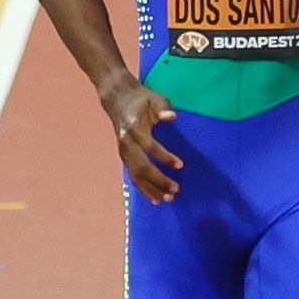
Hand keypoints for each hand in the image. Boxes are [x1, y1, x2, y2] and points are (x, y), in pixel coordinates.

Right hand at [102, 80, 181, 202]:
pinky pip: (132, 175)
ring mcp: (123, 151)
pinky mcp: (124, 156)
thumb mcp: (155, 98)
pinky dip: (142, 188)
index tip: (181, 165)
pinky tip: (153, 198)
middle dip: (158, 180)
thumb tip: (172, 117)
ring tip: (166, 200)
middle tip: (175, 190)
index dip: (164, 157)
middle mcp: (126, 142)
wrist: (118, 98)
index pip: (149, 146)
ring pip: (135, 174)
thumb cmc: (142, 99)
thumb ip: (164, 108)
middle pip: (141, 166)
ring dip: (150, 188)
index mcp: (134, 128)